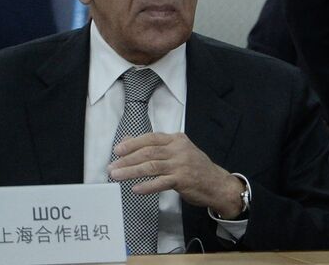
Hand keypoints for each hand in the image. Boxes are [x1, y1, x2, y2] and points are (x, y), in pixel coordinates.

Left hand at [109, 132, 245, 218]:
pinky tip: (135, 189)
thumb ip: (154, 146)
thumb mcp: (177, 151)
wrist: (216, 183)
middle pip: (149, 152)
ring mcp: (182, 165)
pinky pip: (161, 183)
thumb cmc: (194, 167)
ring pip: (152, 166)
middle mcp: (179, 150)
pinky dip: (147, 186)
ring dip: (131, 172)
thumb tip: (127, 141)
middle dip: (127, 159)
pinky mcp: (183, 180)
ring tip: (117, 176)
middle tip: (112, 167)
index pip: (151, 138)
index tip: (117, 150)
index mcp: (177, 140)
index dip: (132, 144)